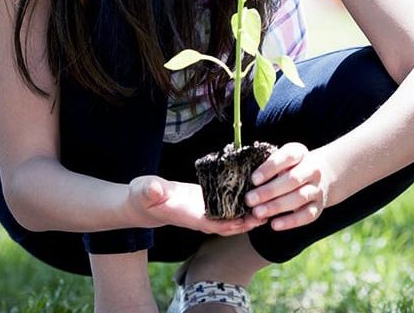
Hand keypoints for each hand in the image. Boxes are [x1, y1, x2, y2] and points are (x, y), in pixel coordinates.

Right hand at [126, 175, 264, 234]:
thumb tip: (155, 189)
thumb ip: (149, 191)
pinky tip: (258, 189)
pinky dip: (244, 200)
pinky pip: (231, 205)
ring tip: (269, 203)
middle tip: (266, 213)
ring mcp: (207, 210)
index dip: (229, 224)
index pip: (212, 224)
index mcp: (189, 217)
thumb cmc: (143, 196)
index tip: (245, 220)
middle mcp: (201, 217)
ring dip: (250, 213)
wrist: (145, 201)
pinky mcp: (210, 201)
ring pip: (233, 216)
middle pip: (228, 224)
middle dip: (247, 221)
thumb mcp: (144, 191)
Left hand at [244, 142, 332, 230]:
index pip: (288, 156)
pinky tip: (274, 224)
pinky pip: (307, 215)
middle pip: (293, 179)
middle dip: (269, 191)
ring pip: (299, 197)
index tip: (253, 179)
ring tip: (257, 213)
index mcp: (300, 153)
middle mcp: (312, 170)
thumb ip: (266, 166)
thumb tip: (241, 178)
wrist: (321, 175)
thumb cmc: (289, 168)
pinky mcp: (318, 206)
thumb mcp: (281, 159)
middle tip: (249, 200)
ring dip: (276, 206)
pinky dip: (290, 221)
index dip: (270, 168)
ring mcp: (317, 189)